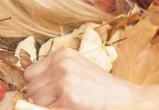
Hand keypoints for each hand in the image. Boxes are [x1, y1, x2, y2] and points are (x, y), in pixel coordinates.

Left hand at [23, 48, 158, 108]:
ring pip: (35, 99)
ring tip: (65, 105)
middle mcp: (62, 64)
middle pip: (31, 86)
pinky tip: (69, 108)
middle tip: (58, 102)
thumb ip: (55, 73)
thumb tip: (30, 89)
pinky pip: (43, 108)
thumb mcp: (78, 71)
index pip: (30, 72)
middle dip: (39, 97)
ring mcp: (65, 79)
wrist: (128, 100)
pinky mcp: (68, 96)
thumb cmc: (102, 89)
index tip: (47, 94)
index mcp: (63, 55)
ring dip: (45, 106)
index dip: (36, 86)